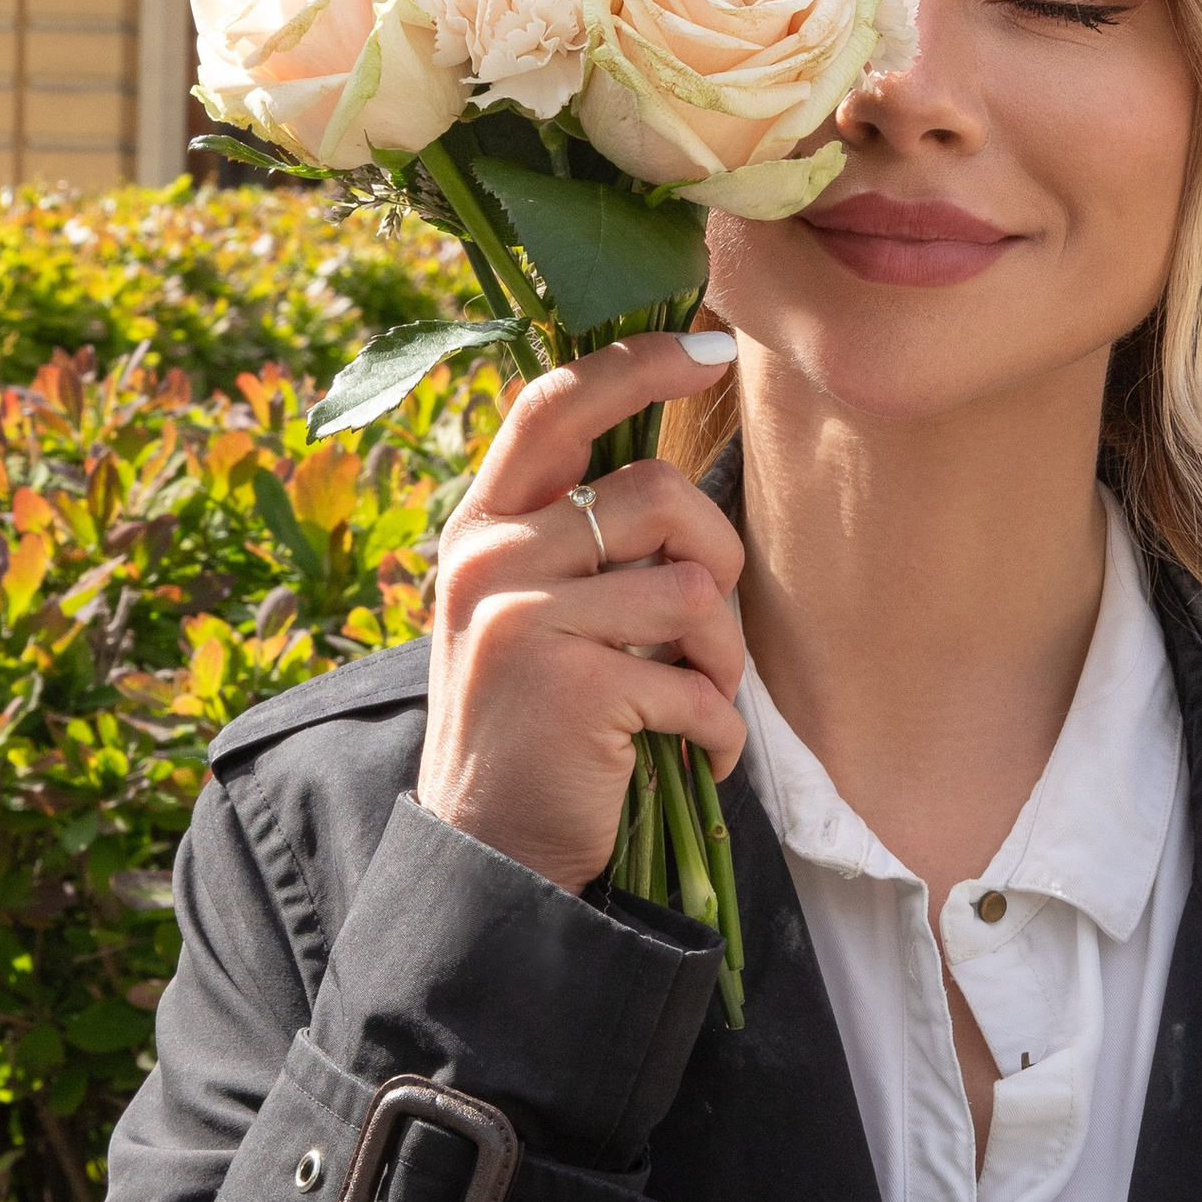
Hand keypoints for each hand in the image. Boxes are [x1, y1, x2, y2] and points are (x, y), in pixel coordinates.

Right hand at [416, 334, 746, 892]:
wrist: (491, 856)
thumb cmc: (535, 725)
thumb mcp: (526, 610)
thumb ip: (572, 533)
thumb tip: (670, 460)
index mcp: (479, 526)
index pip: (553, 403)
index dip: (636, 361)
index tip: (711, 346)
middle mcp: (487, 560)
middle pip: (656, 494)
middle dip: (715, 558)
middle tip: (706, 627)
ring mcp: (521, 620)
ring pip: (690, 589)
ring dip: (722, 657)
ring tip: (695, 702)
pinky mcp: (571, 686)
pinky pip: (698, 682)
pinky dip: (719, 730)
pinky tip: (695, 757)